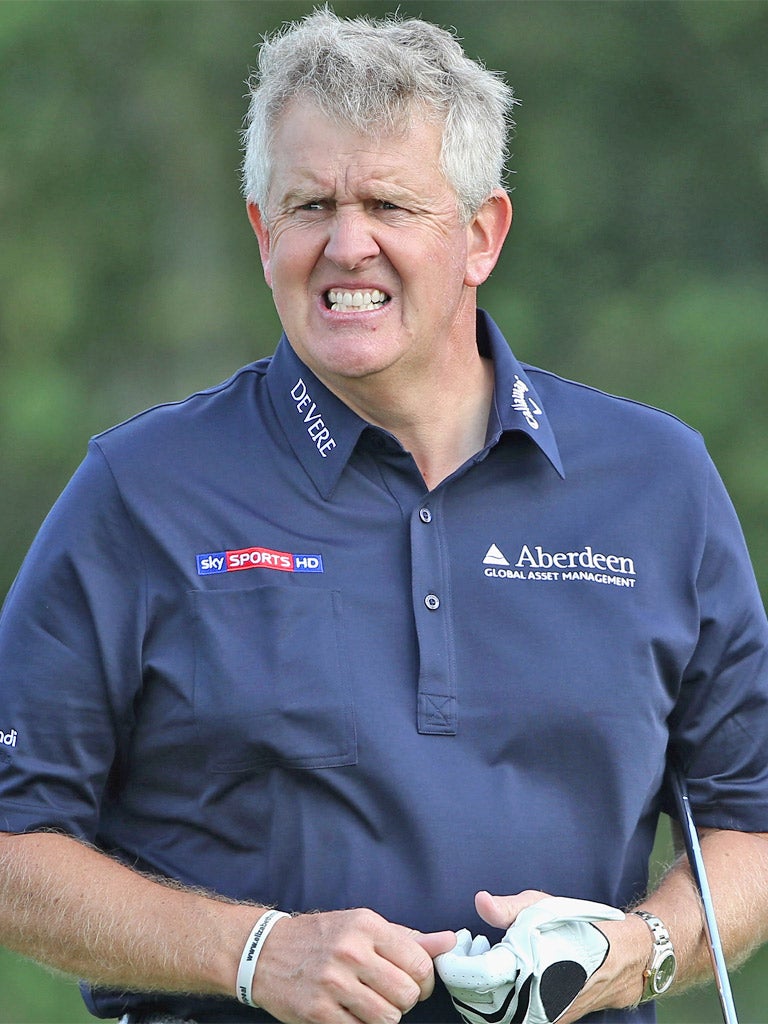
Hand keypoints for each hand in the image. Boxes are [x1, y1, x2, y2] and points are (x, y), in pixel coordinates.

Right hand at [251, 907, 454, 1023]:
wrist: (265, 951)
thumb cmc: (322, 937)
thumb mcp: (363, 926)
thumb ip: (408, 938)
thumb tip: (449, 941)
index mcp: (367, 926)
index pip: (419, 964)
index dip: (423, 982)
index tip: (412, 983)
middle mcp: (351, 951)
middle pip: (406, 995)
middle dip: (404, 1002)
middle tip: (390, 995)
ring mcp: (332, 982)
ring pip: (387, 1018)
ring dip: (384, 1017)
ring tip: (369, 1004)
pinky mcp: (317, 1011)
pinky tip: (349, 1012)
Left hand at [435, 895, 624, 1023]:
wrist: (621, 959)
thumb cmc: (579, 927)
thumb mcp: (542, 907)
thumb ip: (508, 908)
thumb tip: (480, 901)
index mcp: (529, 969)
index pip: (475, 977)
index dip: (457, 961)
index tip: (459, 942)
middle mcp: (533, 1002)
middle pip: (475, 1004)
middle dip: (462, 977)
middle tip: (470, 947)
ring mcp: (540, 1018)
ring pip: (489, 1017)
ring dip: (476, 991)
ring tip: (484, 958)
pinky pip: (508, 1019)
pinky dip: (494, 1000)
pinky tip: (501, 973)